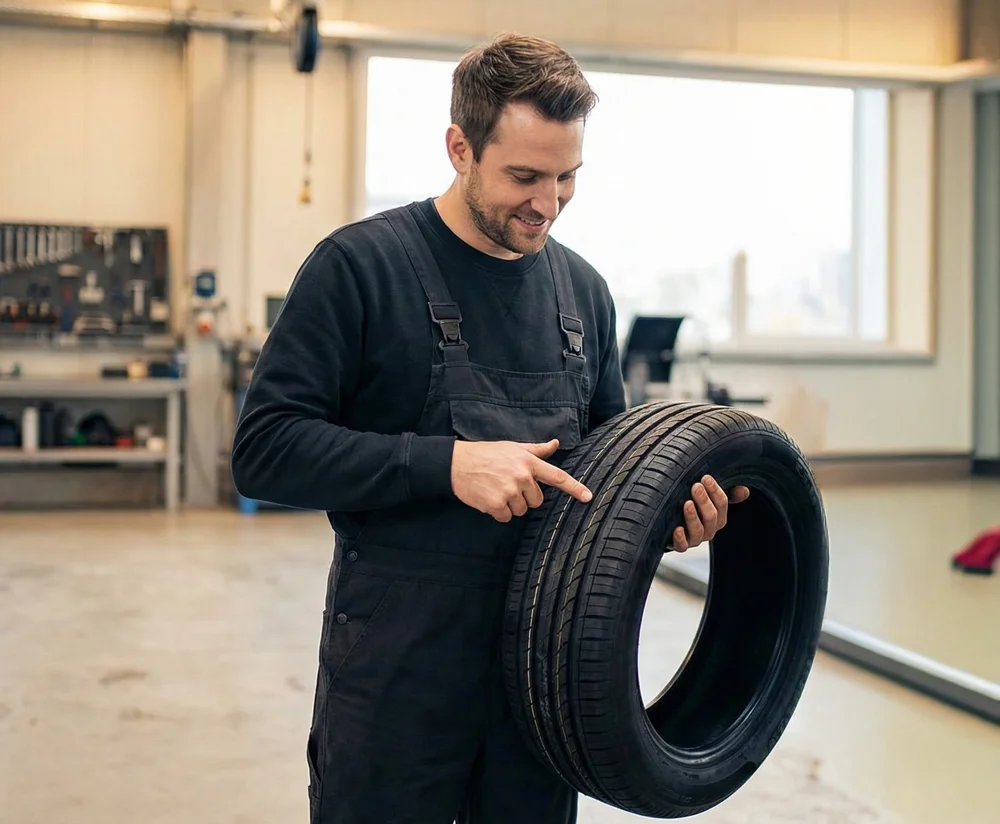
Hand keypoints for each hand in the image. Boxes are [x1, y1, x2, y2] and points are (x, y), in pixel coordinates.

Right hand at [451, 439, 591, 522]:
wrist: (456, 464)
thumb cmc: (486, 454)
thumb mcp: (512, 447)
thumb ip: (536, 450)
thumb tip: (555, 444)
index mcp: (527, 462)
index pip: (556, 476)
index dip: (574, 488)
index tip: (588, 497)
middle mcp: (521, 477)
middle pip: (537, 500)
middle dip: (525, 497)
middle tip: (508, 485)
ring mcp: (508, 491)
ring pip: (521, 510)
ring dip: (510, 505)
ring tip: (496, 489)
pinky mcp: (495, 504)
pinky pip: (506, 517)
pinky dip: (498, 512)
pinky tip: (489, 498)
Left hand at [670, 475, 749, 551]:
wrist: (667, 526)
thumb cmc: (692, 507)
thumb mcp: (708, 499)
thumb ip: (726, 493)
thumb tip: (744, 490)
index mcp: (718, 518)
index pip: (722, 504)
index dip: (715, 491)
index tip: (706, 478)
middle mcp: (708, 530)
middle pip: (711, 517)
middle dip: (704, 501)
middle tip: (696, 487)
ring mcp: (694, 539)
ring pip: (698, 531)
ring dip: (693, 517)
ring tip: (687, 503)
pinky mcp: (679, 546)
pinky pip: (682, 546)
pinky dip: (680, 539)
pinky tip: (677, 529)